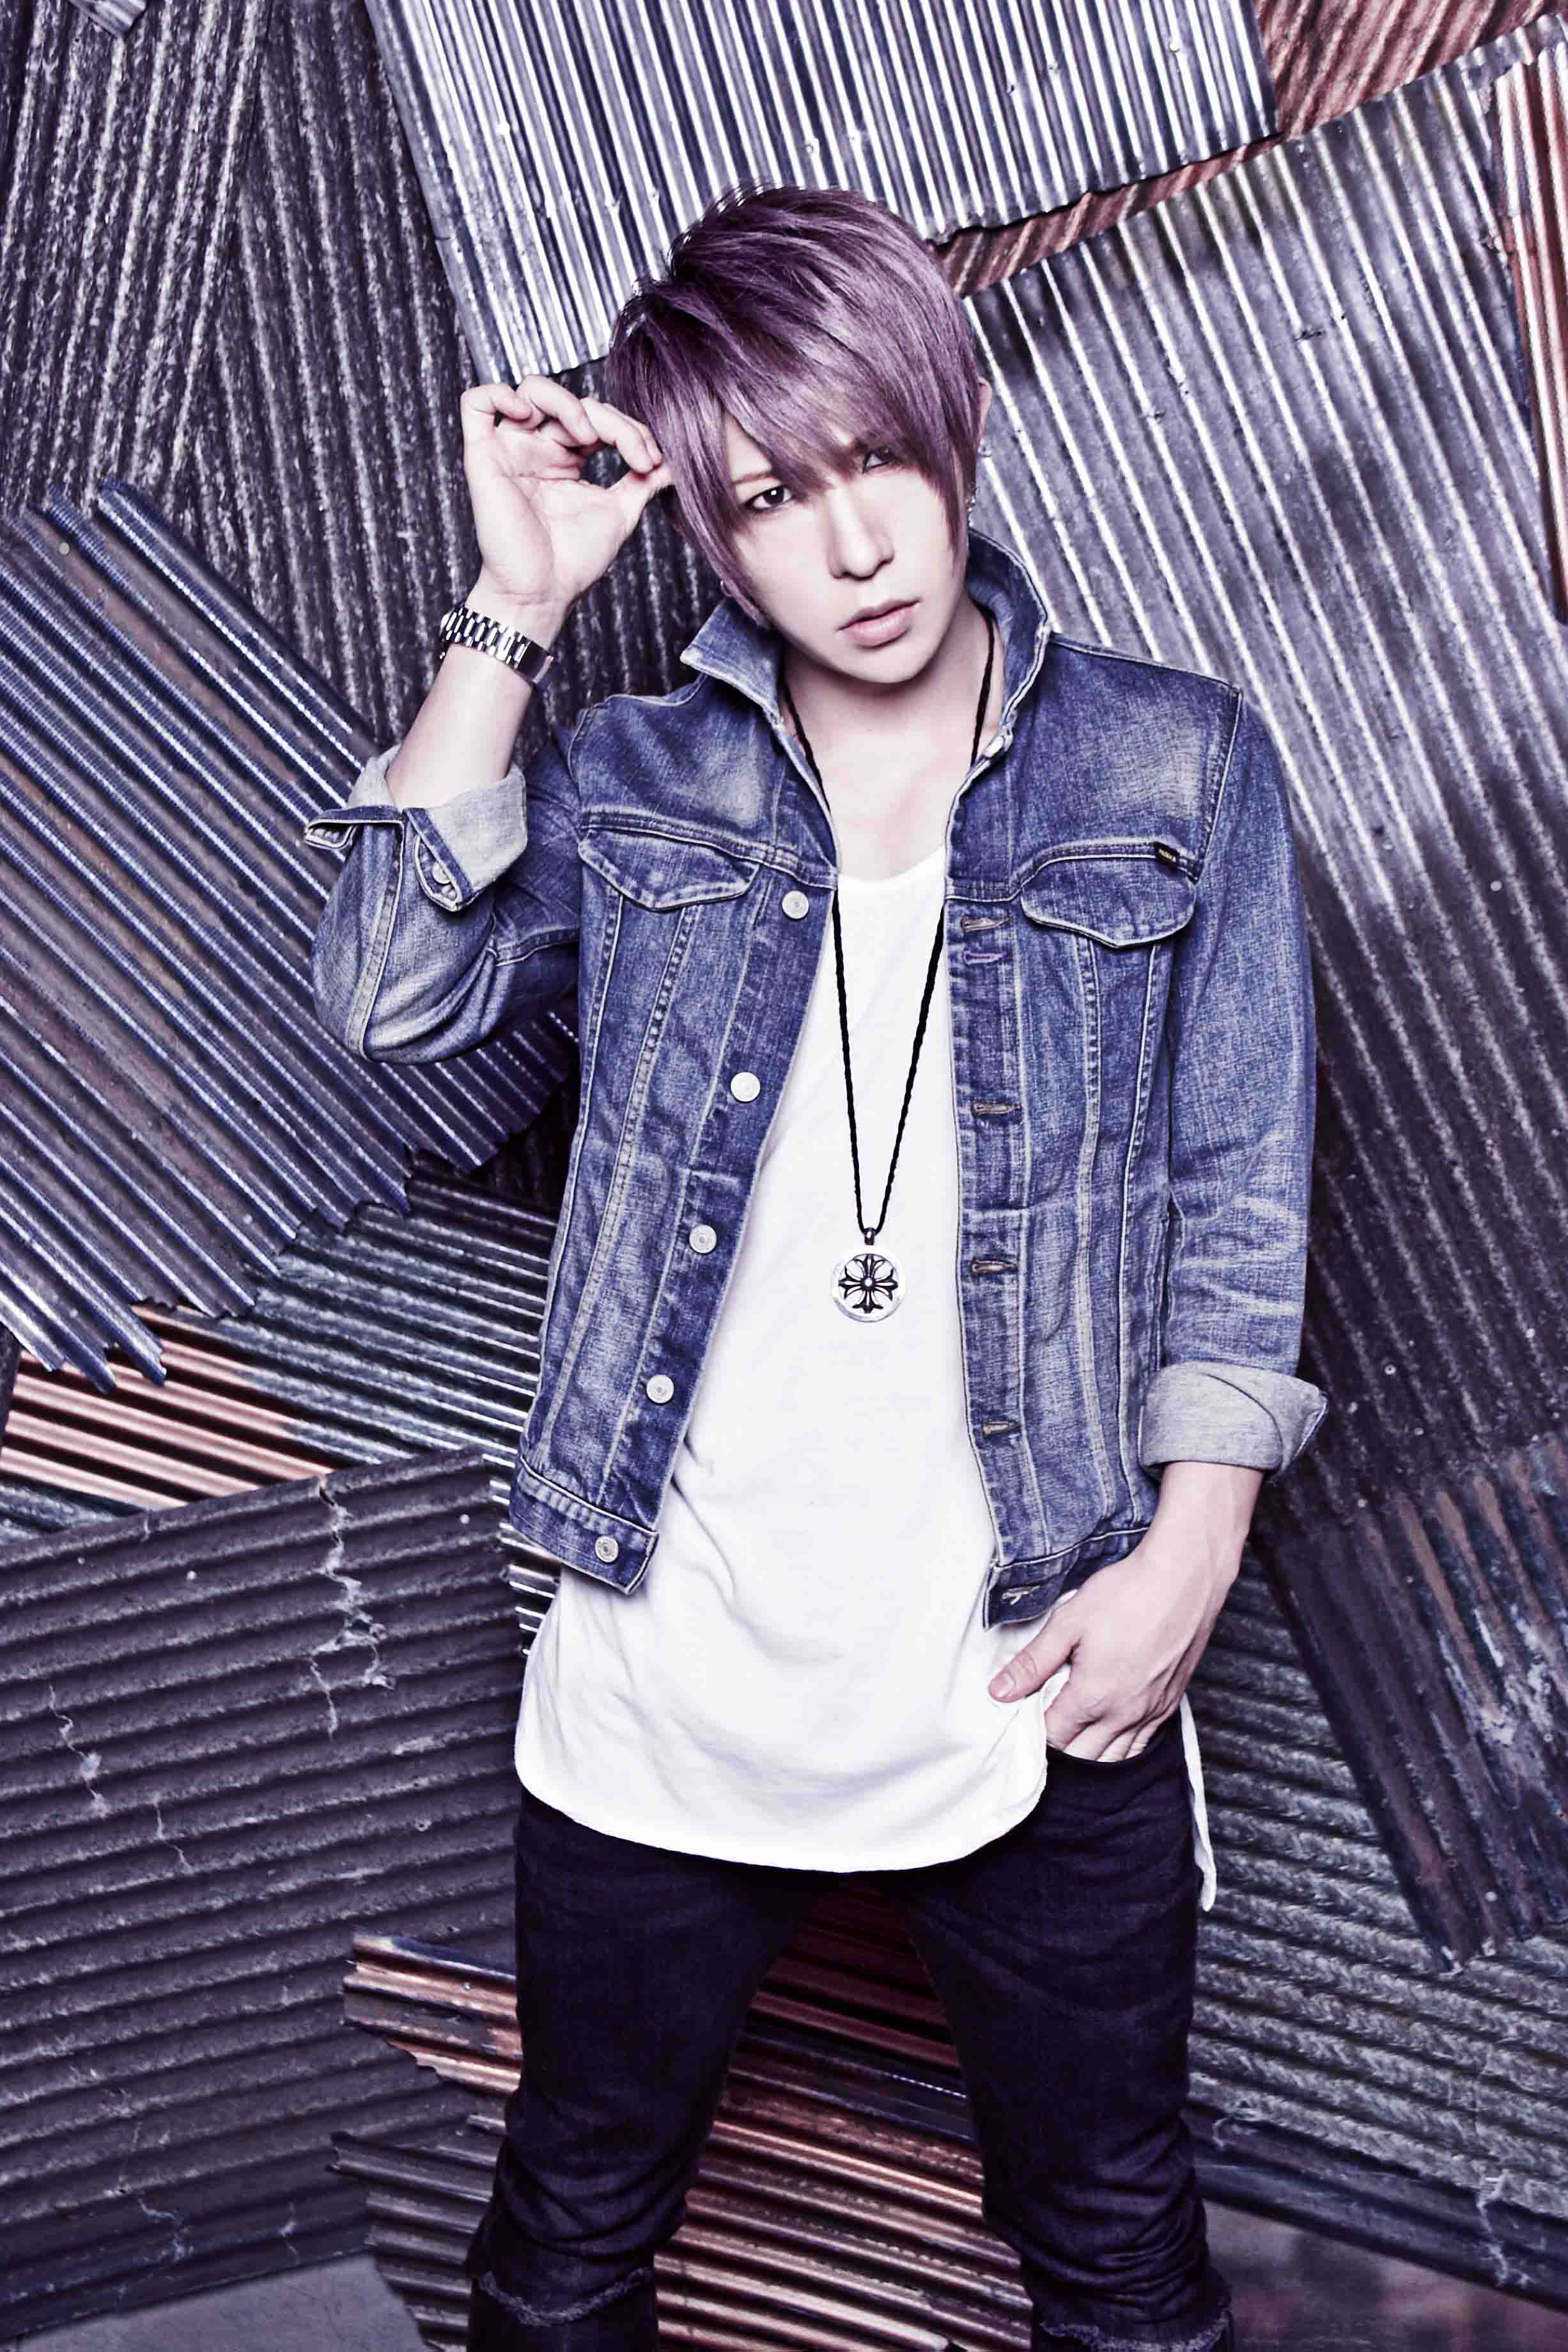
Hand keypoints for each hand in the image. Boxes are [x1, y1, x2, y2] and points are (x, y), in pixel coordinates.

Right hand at [459, 375, 673, 627]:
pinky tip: (528, 414)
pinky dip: (500, 394)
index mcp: (566, 458)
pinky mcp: (483, 457)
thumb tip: (675, 459)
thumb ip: (644, 482)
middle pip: (574, 402)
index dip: (629, 429)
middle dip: (613, 421)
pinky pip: (476, 403)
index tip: (653, 461)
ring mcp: (511, 450)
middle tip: (637, 456)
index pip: (598, 417)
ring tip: (588, 437)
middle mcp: (538, 449)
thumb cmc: (573, 562)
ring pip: (531, 390)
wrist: (542, 594)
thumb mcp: (620, 513)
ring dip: (568, 403)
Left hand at [986, 1463, 1260, 1759]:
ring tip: (1072, 1744)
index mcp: (1092, 1697)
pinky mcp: (1171, 1704)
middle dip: (1059, 1753)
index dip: (1033, 1736)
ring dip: (1090, 1758)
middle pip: (1083, 1758)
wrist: (1185, 1579)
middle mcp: (1123, 1715)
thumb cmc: (1127, 1594)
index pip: (1053, 1738)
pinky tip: (1111, 1739)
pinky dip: (1123, 1750)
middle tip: (1042, 1735)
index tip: (1021, 1724)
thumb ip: (1033, 1662)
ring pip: (1116, 1759)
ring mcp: (1151, 1713)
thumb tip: (999, 1692)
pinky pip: (1143, 1745)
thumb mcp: (1069, 1622)